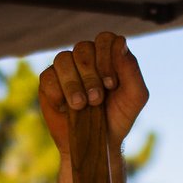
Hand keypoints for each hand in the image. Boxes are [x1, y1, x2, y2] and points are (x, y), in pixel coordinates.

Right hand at [38, 31, 148, 152]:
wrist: (97, 143)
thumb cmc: (118, 117)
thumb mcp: (134, 96)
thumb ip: (131, 69)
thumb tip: (120, 42)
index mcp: (108, 55)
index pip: (104, 39)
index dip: (106, 59)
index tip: (111, 85)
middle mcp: (86, 57)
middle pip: (82, 48)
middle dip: (90, 76)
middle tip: (96, 100)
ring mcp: (65, 68)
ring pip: (63, 59)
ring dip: (73, 85)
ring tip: (80, 105)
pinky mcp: (49, 82)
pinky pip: (48, 76)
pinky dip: (57, 93)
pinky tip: (65, 107)